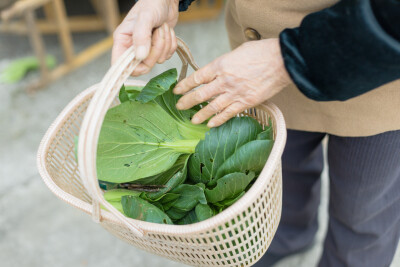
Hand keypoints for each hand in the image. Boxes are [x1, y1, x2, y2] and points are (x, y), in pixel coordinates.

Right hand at [112, 0, 178, 75]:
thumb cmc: (152, 3)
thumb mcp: (145, 18)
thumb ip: (141, 36)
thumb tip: (140, 57)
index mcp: (123, 40)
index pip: (120, 64)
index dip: (130, 68)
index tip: (143, 60)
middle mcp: (133, 47)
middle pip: (143, 65)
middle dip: (155, 51)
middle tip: (157, 33)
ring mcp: (147, 49)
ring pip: (158, 60)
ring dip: (165, 44)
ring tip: (162, 28)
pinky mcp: (159, 48)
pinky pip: (167, 56)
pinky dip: (171, 44)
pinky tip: (167, 31)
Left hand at [173, 38, 292, 126]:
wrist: (282, 60)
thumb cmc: (261, 52)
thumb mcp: (237, 52)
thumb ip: (224, 64)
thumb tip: (216, 72)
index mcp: (221, 65)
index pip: (197, 77)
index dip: (185, 85)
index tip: (177, 90)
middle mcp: (225, 80)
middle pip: (201, 94)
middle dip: (187, 101)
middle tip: (179, 107)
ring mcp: (235, 93)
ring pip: (212, 107)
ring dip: (200, 114)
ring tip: (192, 120)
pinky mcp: (247, 102)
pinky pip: (229, 113)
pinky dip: (218, 120)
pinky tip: (210, 125)